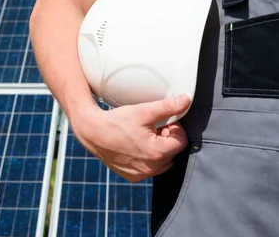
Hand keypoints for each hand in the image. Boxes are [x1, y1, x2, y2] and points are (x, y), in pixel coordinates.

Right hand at [70, 94, 190, 182]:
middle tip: (153, 128)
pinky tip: (136, 147)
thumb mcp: (143, 111)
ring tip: (144, 137)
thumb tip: (186, 100)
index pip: (181, 141)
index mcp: (157, 152)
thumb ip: (167, 107)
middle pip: (172, 153)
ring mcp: (141, 174)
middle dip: (167, 139)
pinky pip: (149, 169)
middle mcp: (151, 168)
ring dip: (159, 150)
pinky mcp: (132, 177)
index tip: (164, 122)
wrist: (92, 132)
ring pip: (162, 163)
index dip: (175, 129)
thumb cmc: (117, 121)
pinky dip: (147, 159)